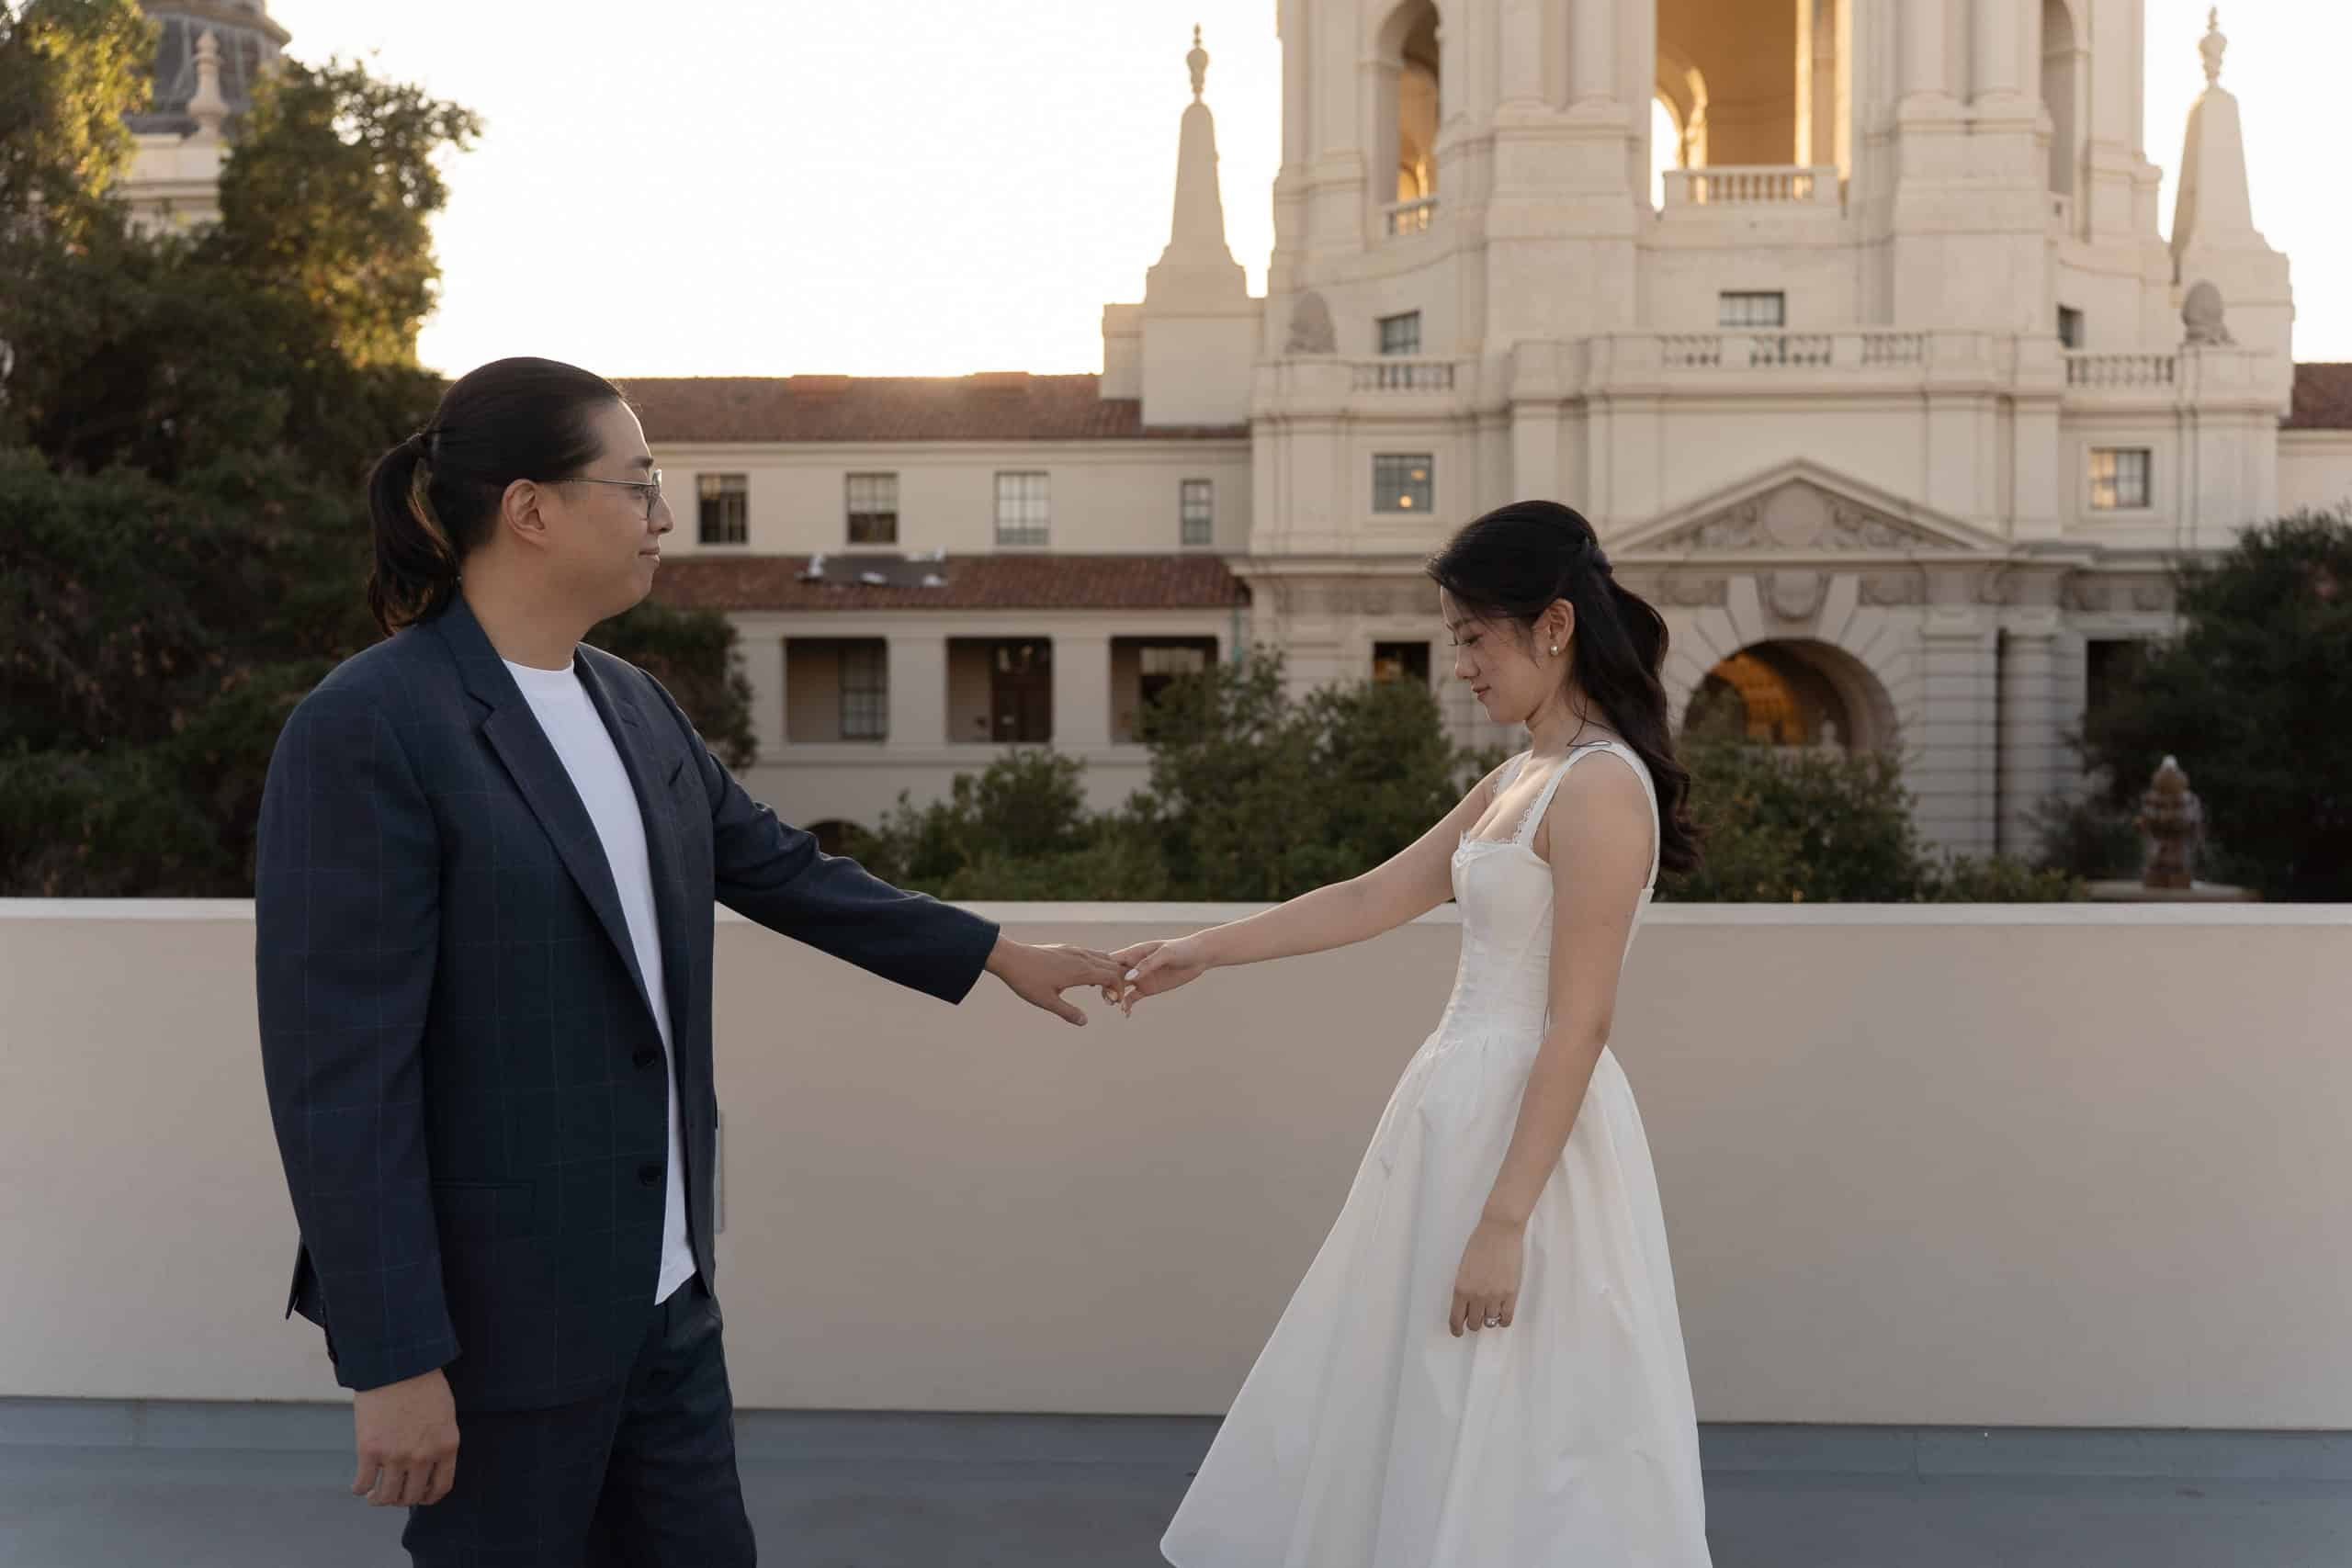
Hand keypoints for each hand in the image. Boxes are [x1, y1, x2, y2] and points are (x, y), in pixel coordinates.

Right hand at [351, 1367, 458, 1506]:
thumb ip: (439, 1442)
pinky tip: (360, 1485)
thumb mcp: (445, 1415)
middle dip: (402, 1499)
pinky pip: (363, 1484)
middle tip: (394, 1494)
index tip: (419, 1496)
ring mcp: (396, 1456)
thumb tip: (428, 1467)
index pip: (440, 1488)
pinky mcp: (370, 1451)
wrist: (397, 1364)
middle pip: (411, 1496)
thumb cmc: (423, 1384)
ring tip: (374, 1495)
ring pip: (387, 1496)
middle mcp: (423, 1456)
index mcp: (447, 1446)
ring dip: (379, 1499)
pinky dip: (360, 1489)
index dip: (428, 1497)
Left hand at [985, 937, 1126, 1024]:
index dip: (1119, 991)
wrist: (1010, 957)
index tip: (1113, 1003)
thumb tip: (1084, 1022)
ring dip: (1108, 972)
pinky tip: (1086, 979)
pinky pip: (1091, 954)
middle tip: (1110, 999)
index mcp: (1081, 970)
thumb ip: (1068, 1012)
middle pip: (1112, 966)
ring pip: (1103, 957)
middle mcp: (1081, 957)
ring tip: (1100, 990)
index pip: (1113, 977)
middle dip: (1117, 982)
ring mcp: (1075, 951)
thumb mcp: (1047, 1001)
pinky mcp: (1067, 948)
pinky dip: (1098, 966)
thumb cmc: (1027, 980)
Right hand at [1106, 936, 1210, 1015]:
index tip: (1099, 981)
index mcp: (1134, 953)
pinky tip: (1126, 1013)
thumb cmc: (1181, 949)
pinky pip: (1132, 998)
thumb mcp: (1165, 954)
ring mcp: (1139, 978)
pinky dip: (1127, 1006)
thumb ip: (1147, 965)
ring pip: (1119, 989)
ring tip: (1118, 1006)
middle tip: (1111, 998)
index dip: (1102, 970)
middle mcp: (1133, 966)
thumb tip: (1129, 978)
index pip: (1111, 961)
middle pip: (1111, 976)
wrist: (1199, 957)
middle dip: (1106, 987)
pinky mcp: (1147, 989)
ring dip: (1114, 997)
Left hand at [1449, 1216, 1524, 1337]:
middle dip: (1473, 1322)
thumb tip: (1467, 1305)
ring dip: (1488, 1320)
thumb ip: (1465, 1288)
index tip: (1458, 1331)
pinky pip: (1506, 1318)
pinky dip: (1503, 1320)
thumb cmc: (1479, 1244)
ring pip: (1490, 1322)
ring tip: (1489, 1313)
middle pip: (1474, 1323)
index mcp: (1461, 1288)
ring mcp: (1495, 1296)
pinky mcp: (1510, 1293)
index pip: (1456, 1319)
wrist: (1499, 1231)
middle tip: (1475, 1318)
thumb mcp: (1464, 1268)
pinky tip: (1501, 1315)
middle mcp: (1476, 1296)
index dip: (1457, 1329)